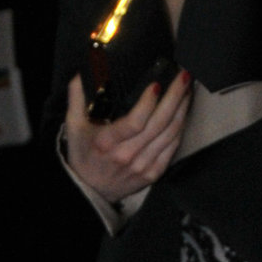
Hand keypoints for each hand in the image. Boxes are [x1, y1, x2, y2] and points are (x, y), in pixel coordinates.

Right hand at [64, 70, 191, 202]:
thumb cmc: (83, 155)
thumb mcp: (73, 125)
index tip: (157, 84)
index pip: (134, 122)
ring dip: (182, 110)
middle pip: (158, 124)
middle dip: (175, 97)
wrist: (90, 190)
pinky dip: (180, 129)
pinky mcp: (153, 174)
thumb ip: (77, 97)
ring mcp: (142, 166)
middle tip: (183, 77)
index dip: (148, 103)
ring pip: (170, 134)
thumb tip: (79, 72)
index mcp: (107, 142)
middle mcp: (127, 155)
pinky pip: (173, 148)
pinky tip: (184, 113)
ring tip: (187, 90)